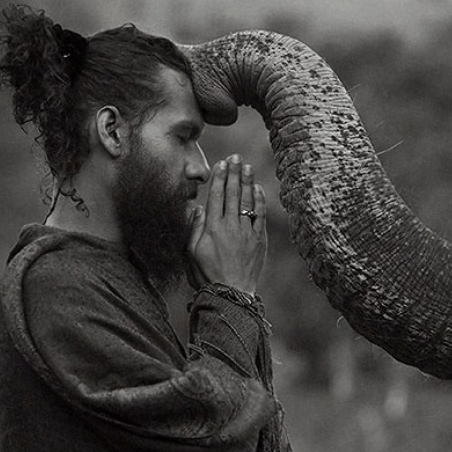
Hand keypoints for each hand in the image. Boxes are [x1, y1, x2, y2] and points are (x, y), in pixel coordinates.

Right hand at [187, 154, 267, 293]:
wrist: (230, 294)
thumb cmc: (206, 275)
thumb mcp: (191, 252)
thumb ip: (194, 228)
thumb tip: (198, 208)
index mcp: (212, 227)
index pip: (217, 196)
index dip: (220, 178)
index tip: (222, 164)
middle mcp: (230, 226)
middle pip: (233, 194)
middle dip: (234, 173)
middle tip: (236, 157)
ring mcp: (247, 232)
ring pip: (247, 201)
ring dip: (247, 182)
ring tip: (247, 167)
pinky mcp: (259, 241)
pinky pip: (260, 216)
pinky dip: (259, 201)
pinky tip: (258, 189)